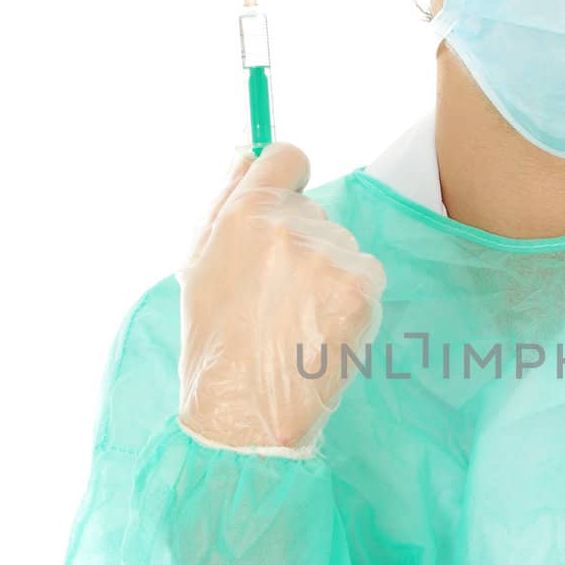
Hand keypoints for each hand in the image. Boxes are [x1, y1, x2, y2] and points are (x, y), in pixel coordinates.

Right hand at [177, 143, 385, 451]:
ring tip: (298, 320)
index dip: (288, 180)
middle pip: (315, 210)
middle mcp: (289, 224)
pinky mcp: (360, 288)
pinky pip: (366, 276)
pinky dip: (352, 302)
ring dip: (329, 276)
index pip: (288, 157)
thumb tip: (248, 151)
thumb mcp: (198, 264)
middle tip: (277, 296)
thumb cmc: (214, 341)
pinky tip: (323, 331)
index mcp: (244, 210)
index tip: (285, 208)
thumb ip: (225, 200)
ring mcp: (329, 255)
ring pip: (342, 246)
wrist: (243, 413)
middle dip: (301, 244)